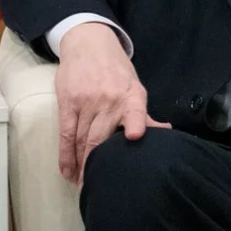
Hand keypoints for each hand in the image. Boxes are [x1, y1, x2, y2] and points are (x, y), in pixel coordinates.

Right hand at [55, 22, 169, 184]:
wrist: (89, 42)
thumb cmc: (115, 70)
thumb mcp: (134, 87)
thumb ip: (143, 113)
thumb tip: (164, 133)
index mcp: (132, 95)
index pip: (135, 110)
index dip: (134, 123)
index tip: (134, 137)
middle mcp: (109, 98)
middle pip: (101, 138)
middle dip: (98, 166)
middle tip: (97, 188)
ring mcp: (86, 101)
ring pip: (83, 140)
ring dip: (81, 165)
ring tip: (83, 185)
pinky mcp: (68, 102)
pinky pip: (66, 134)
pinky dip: (66, 155)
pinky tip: (67, 171)